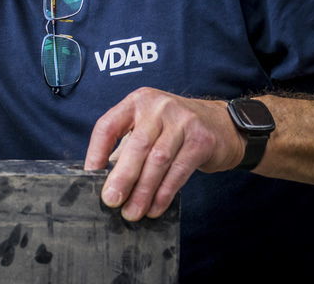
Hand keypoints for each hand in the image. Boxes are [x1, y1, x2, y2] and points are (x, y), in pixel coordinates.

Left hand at [84, 87, 243, 221]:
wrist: (224, 125)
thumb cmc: (177, 130)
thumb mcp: (149, 128)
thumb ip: (127, 148)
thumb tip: (103, 180)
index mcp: (137, 102)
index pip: (108, 126)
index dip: (96, 152)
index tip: (90, 176)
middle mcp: (158, 107)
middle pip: (135, 146)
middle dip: (122, 177)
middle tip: (111, 201)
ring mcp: (182, 121)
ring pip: (157, 161)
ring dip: (143, 191)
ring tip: (132, 212)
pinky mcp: (201, 140)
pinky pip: (178, 171)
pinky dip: (164, 193)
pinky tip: (155, 208)